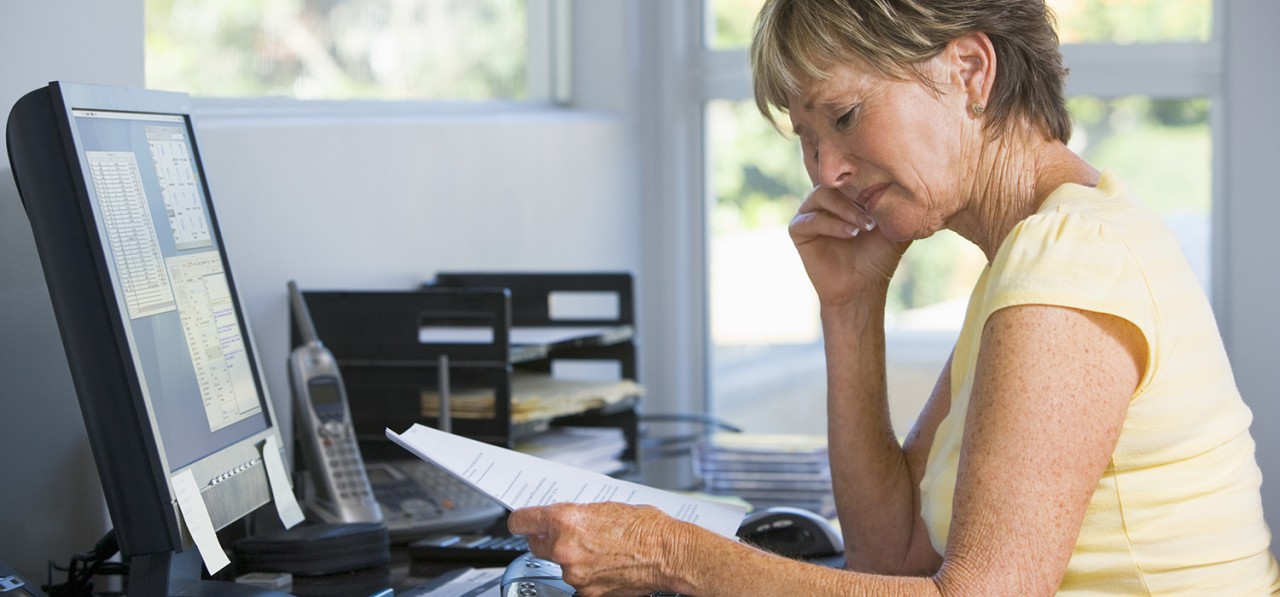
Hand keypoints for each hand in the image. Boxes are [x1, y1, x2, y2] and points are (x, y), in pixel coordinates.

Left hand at [507, 502, 689, 596]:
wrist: (668, 554)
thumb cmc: (646, 528)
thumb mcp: (605, 508)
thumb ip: (577, 515)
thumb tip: (563, 520)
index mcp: (565, 520)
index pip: (521, 521)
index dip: (520, 521)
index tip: (520, 523)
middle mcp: (564, 548)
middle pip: (536, 546)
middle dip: (549, 540)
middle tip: (570, 536)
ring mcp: (574, 574)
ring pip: (559, 565)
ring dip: (572, 559)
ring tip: (601, 551)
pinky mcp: (587, 593)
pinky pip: (578, 582)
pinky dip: (588, 575)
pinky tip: (607, 566)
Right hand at [790, 185, 908, 307]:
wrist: (863, 287)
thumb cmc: (879, 256)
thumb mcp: (894, 226)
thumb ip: (899, 204)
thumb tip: (916, 181)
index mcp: (845, 194)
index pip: (850, 173)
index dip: (866, 177)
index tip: (885, 191)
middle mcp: (825, 199)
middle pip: (835, 181)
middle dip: (857, 195)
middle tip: (875, 216)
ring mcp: (809, 213)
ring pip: (821, 195)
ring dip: (846, 209)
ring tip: (864, 226)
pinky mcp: (798, 230)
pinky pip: (810, 219)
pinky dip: (831, 225)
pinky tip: (851, 234)